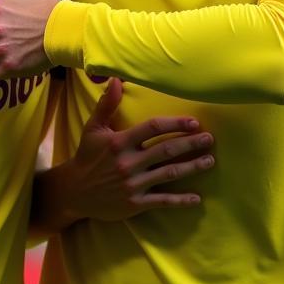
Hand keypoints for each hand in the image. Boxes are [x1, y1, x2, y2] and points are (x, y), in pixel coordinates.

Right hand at [52, 79, 214, 223]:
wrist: (74, 192)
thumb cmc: (87, 156)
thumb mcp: (94, 128)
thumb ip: (106, 104)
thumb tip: (115, 79)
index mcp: (120, 142)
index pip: (152, 128)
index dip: (175, 123)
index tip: (194, 122)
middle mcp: (128, 163)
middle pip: (166, 150)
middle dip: (191, 144)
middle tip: (209, 139)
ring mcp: (133, 184)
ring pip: (169, 174)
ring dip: (192, 167)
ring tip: (210, 161)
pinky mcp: (135, 204)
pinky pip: (162, 201)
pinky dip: (180, 200)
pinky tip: (197, 198)